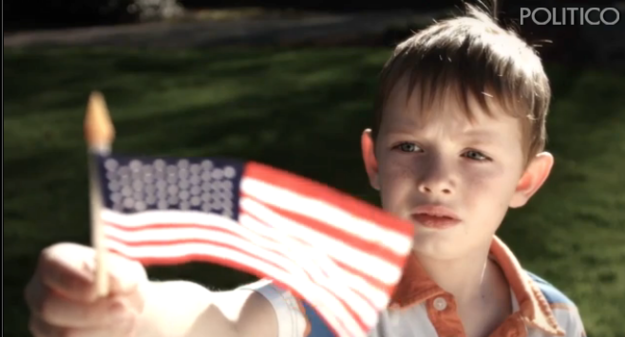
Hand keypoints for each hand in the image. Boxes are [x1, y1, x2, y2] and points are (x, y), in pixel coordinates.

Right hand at [25, 243, 147, 336]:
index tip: (97, 289)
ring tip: (131, 318)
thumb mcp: (126, 271)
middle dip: (91, 310)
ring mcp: (42, 323)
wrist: (124, 308)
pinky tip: (121, 331)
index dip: (74, 279)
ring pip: (65, 333)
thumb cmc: (121, 283)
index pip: (53, 267)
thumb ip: (122, 274)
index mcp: (54, 263)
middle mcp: (39, 293)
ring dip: (105, 327)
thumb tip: (118, 283)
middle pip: (50, 306)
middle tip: (123, 308)